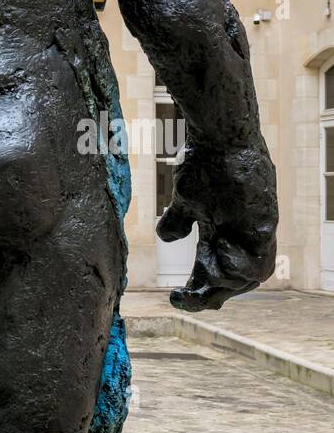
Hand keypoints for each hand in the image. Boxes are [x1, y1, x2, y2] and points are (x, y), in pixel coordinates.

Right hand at [157, 144, 277, 312]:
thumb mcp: (186, 199)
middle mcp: (247, 234)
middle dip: (211, 295)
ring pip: (250, 276)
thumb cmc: (204, 162)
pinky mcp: (264, 223)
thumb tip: (167, 238)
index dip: (203, 288)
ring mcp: (258, 230)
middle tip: (184, 297)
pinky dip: (234, 271)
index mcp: (229, 231)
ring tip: (198, 281)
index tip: (177, 294)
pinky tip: (212, 262)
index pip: (222, 271)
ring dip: (222, 285)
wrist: (220, 136)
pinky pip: (257, 262)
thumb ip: (178, 220)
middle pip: (239, 280)